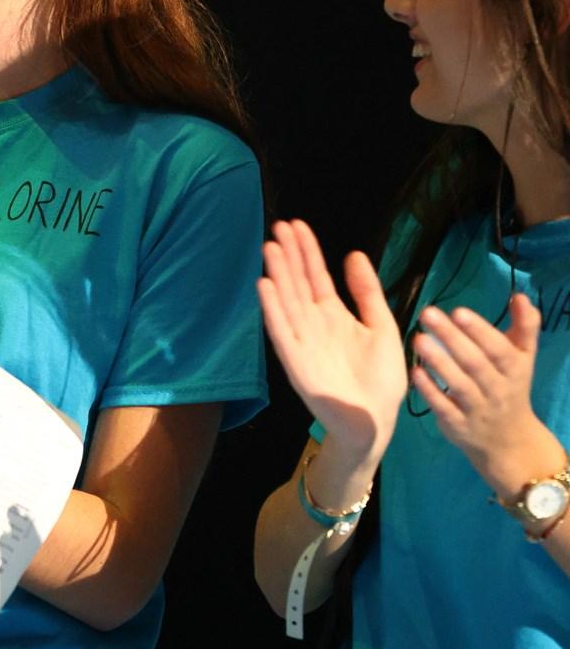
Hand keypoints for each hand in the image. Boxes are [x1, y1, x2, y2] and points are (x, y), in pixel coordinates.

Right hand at [258, 220, 407, 458]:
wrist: (375, 423)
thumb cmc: (380, 379)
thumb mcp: (382, 328)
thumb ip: (367, 293)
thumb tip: (354, 254)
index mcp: (333, 315)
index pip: (316, 276)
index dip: (307, 251)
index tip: (297, 225)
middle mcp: (313, 324)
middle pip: (297, 283)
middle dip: (289, 255)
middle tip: (279, 226)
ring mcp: (302, 341)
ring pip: (286, 301)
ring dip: (277, 275)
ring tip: (270, 248)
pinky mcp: (296, 363)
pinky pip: (282, 332)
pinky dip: (272, 310)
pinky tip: (265, 286)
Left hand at [411, 293, 563, 494]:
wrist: (510, 441)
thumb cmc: (511, 386)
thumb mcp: (522, 358)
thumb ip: (524, 326)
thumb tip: (520, 296)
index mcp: (514, 370)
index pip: (499, 349)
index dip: (480, 331)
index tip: (458, 310)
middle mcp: (498, 390)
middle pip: (475, 363)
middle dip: (452, 337)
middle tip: (427, 313)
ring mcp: (478, 410)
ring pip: (459, 385)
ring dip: (438, 362)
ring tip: (418, 339)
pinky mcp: (458, 425)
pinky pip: (443, 408)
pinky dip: (429, 391)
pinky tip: (414, 372)